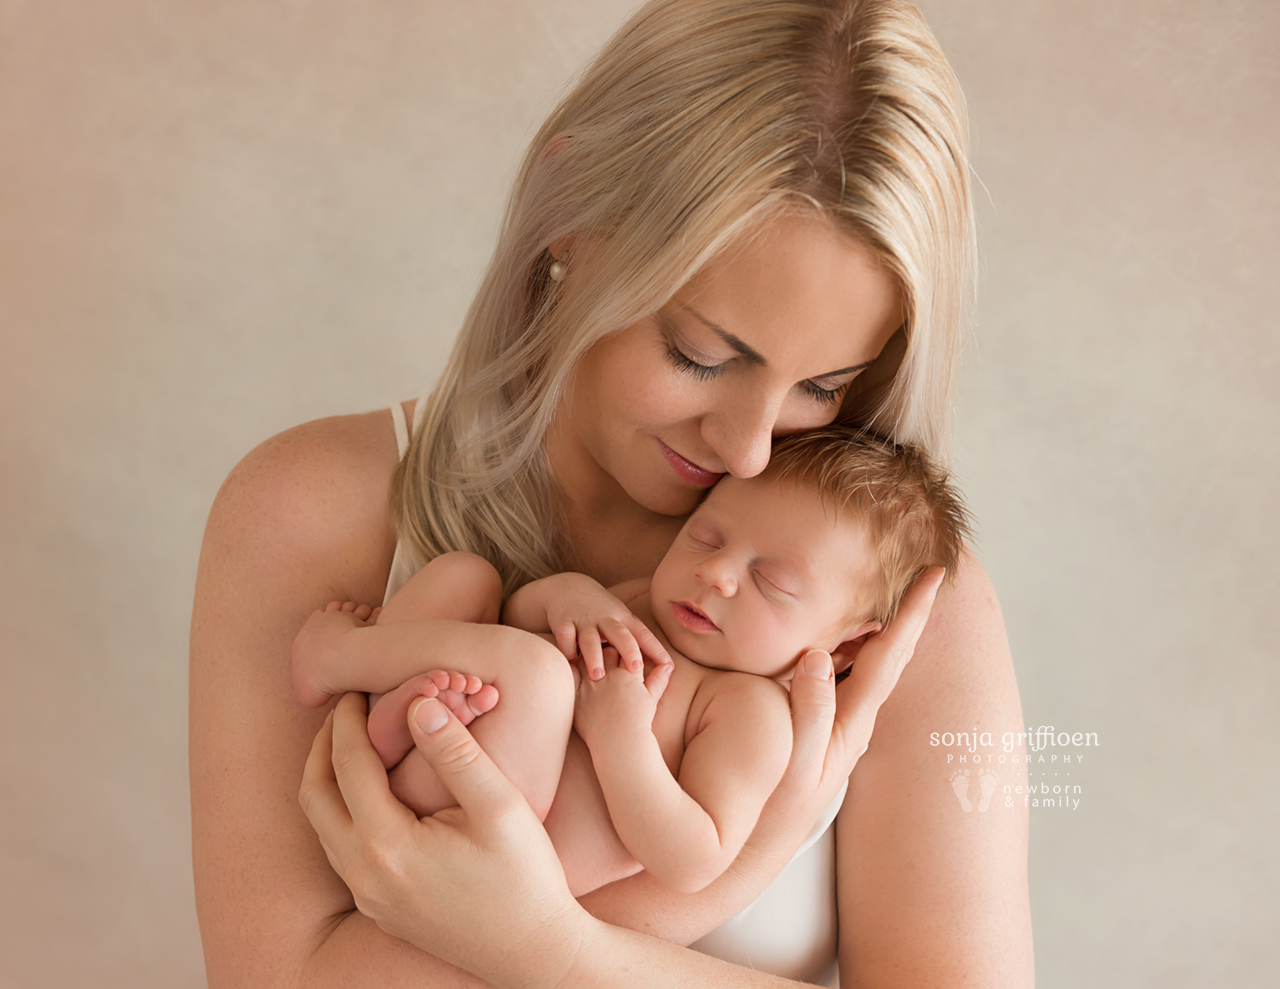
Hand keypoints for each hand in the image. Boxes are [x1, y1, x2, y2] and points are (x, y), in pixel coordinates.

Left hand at [299, 691, 590, 987]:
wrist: (535, 954)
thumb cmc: (526, 878)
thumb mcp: (500, 805)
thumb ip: (456, 752)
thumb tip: (419, 704)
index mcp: (387, 845)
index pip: (348, 765)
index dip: (348, 721)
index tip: (356, 689)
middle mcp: (364, 875)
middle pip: (315, 796)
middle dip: (323, 746)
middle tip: (344, 711)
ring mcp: (369, 898)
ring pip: (323, 826)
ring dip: (329, 779)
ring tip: (354, 742)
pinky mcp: (380, 910)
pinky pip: (340, 851)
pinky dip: (343, 810)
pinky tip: (373, 793)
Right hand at [544, 574, 671, 680]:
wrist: (567, 587)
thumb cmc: (600, 611)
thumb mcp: (620, 618)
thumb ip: (635, 638)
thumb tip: (662, 666)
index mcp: (622, 618)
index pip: (642, 634)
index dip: (656, 649)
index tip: (668, 666)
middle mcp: (605, 618)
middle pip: (619, 634)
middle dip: (628, 650)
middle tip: (635, 669)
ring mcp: (583, 619)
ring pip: (590, 638)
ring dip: (594, 655)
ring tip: (598, 675)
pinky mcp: (563, 620)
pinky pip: (565, 636)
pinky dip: (567, 649)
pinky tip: (570, 662)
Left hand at [572, 646, 671, 749]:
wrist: (621, 744)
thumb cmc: (638, 723)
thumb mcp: (652, 699)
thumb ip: (659, 679)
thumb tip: (668, 665)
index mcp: (628, 674)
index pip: (625, 648)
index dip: (624, 646)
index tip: (622, 647)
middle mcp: (609, 675)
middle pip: (606, 650)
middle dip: (607, 648)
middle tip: (604, 648)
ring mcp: (591, 685)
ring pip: (587, 659)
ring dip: (588, 656)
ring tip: (588, 657)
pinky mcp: (577, 696)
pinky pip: (570, 675)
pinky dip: (571, 669)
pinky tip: (572, 669)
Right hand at [753, 567, 945, 847]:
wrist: (752, 841)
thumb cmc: (775, 806)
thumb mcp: (796, 763)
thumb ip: (809, 711)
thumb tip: (818, 654)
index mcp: (854, 720)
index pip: (890, 655)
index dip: (913, 612)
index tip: (936, 573)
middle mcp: (853, 717)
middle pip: (889, 652)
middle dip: (908, 610)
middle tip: (924, 568)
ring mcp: (837, 721)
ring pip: (866, 660)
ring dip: (880, 624)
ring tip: (891, 587)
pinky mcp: (817, 723)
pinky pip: (840, 671)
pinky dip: (848, 642)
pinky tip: (838, 630)